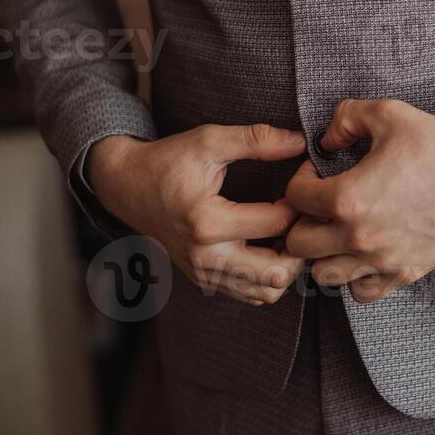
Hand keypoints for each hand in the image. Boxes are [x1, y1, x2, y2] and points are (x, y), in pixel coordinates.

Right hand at [88, 124, 306, 305]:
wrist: (129, 187)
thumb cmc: (169, 161)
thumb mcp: (210, 140)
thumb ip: (257, 140)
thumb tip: (301, 141)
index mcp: (207, 222)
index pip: (277, 223)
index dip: (301, 199)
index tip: (305, 179)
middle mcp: (206, 257)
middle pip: (277, 273)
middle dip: (302, 245)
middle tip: (305, 215)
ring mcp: (204, 274)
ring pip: (268, 292)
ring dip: (288, 264)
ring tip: (290, 230)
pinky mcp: (205, 281)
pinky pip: (250, 294)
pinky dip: (270, 275)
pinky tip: (273, 243)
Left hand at [285, 99, 434, 302]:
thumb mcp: (389, 113)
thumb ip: (346, 117)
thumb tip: (325, 138)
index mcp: (349, 198)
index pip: (295, 198)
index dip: (300, 179)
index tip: (316, 172)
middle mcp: (359, 237)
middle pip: (299, 243)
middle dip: (302, 219)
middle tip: (319, 203)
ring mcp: (381, 261)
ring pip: (324, 275)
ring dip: (322, 252)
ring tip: (334, 231)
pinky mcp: (404, 274)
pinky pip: (361, 292)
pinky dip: (354, 277)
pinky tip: (362, 253)